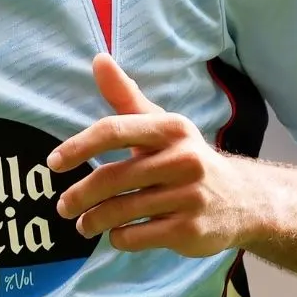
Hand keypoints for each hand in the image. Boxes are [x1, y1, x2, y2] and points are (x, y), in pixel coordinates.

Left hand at [48, 55, 255, 256]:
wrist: (242, 199)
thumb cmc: (186, 157)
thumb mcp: (162, 125)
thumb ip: (126, 97)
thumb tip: (98, 58)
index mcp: (171, 129)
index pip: (114, 130)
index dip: (79, 146)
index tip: (54, 163)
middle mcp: (184, 160)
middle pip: (113, 177)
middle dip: (80, 195)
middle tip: (64, 206)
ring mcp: (189, 197)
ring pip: (122, 211)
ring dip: (94, 220)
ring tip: (82, 224)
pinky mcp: (190, 231)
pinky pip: (138, 236)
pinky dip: (118, 238)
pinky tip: (115, 234)